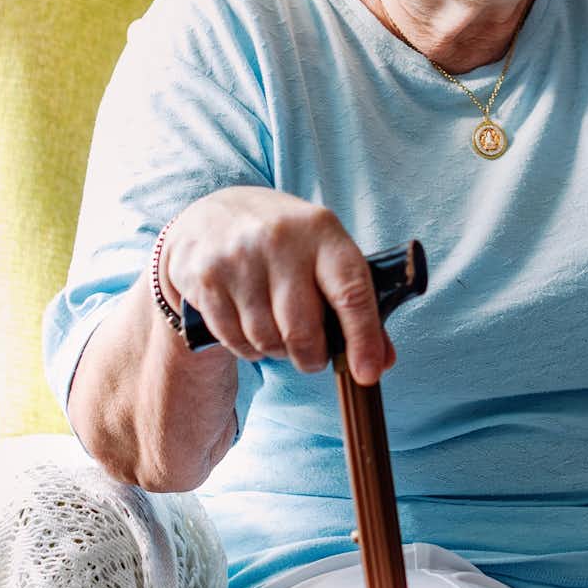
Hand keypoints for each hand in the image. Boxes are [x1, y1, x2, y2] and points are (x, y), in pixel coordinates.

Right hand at [159, 187, 396, 384]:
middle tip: (313, 356)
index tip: (367, 373)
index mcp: (321, 230)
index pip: (351, 291)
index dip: (363, 338)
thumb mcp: (323, 252)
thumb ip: (356, 302)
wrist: (213, 214)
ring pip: (267, 340)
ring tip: (277, 331)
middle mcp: (280, 241)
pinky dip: (248, 348)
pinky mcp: (205, 279)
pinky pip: (234, 340)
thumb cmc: (284, 240)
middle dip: (312, 357)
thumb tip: (381, 361)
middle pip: (303, 330)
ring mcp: (239, 259)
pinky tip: (249, 327)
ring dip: (277, 351)